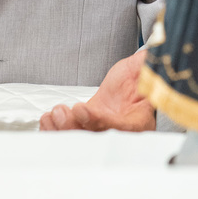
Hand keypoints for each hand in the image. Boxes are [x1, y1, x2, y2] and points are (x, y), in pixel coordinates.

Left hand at [39, 50, 154, 131]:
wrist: (135, 79)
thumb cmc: (144, 74)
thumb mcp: (147, 67)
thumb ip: (148, 65)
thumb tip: (150, 58)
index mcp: (141, 120)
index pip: (120, 127)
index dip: (100, 122)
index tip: (82, 109)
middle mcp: (120, 132)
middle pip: (96, 140)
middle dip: (74, 129)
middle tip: (61, 113)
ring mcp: (101, 129)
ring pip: (80, 139)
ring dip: (62, 129)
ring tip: (54, 113)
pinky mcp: (87, 124)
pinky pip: (70, 133)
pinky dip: (56, 130)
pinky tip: (48, 120)